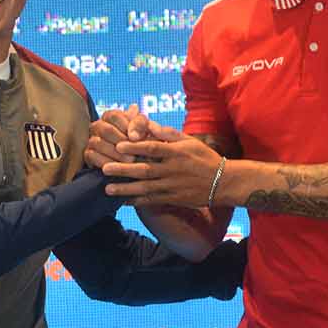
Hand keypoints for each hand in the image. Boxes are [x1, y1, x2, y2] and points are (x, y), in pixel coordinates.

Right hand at [85, 105, 153, 168]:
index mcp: (110, 116)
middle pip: (106, 130)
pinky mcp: (88, 154)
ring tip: (130, 160)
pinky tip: (119, 167)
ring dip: (115, 153)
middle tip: (134, 151)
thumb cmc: (139, 140)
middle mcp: (98, 125)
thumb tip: (133, 123)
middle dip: (121, 141)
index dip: (126, 126)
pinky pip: (92, 156)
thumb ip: (139, 122)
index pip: (114, 116)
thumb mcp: (143, 129)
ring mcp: (91, 139)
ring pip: (97, 143)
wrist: (135, 158)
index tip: (136, 138)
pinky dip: (106, 161)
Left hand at [101, 125, 224, 207]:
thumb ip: (168, 134)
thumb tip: (149, 125)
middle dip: (123, 170)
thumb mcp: (189, 141)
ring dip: (125, 189)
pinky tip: (123, 201)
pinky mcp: (174, 199)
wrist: (223, 182)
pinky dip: (137, 201)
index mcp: (177, 153)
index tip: (118, 145)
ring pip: (145, 188)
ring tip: (108, 188)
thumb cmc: (205, 158)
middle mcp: (173, 170)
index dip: (135, 147)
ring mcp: (173, 186)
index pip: (153, 148)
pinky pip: (152, 200)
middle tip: (105, 168)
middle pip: (145, 170)